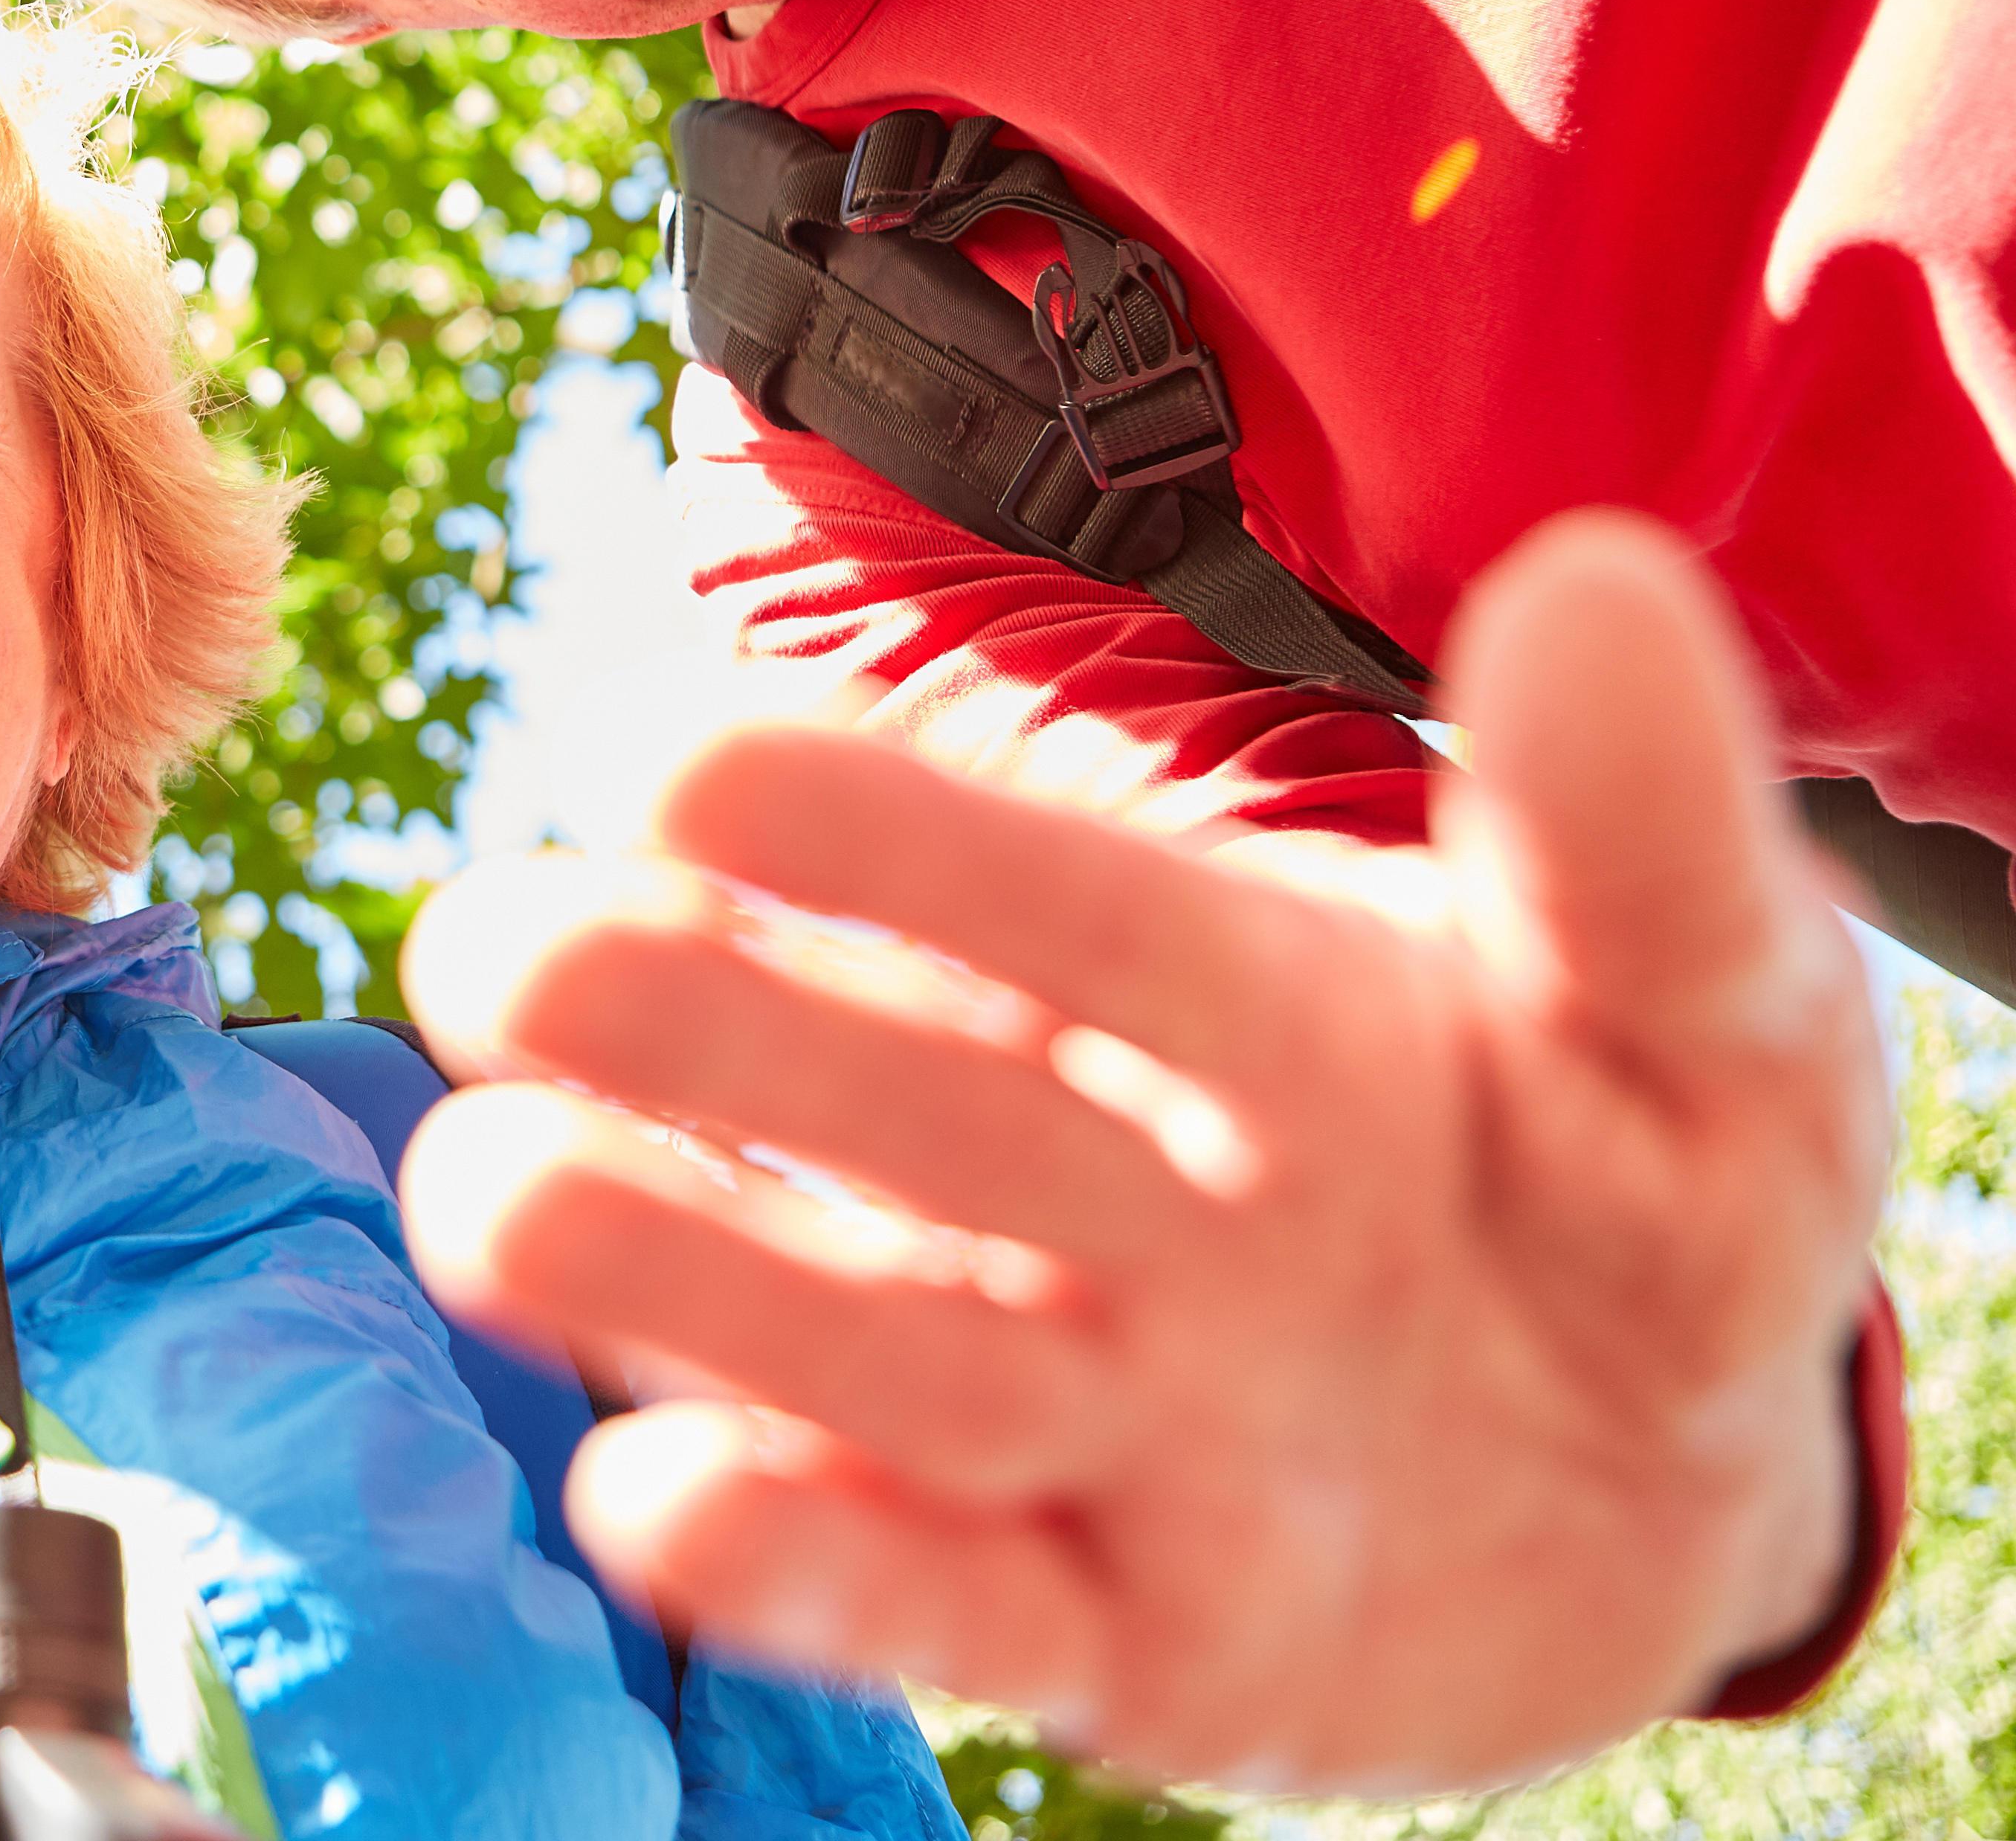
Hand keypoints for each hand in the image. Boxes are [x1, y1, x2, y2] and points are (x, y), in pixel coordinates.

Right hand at [398, 510, 1886, 1789]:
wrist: (1669, 1486)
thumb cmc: (1650, 1199)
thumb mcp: (1718, 1021)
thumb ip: (1645, 839)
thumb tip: (1596, 577)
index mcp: (1244, 1011)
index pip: (1060, 904)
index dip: (887, 831)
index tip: (687, 764)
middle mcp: (1116, 1200)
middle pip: (902, 1106)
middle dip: (696, 1023)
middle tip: (500, 953)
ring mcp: (1096, 1417)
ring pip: (868, 1344)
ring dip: (675, 1270)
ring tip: (489, 1202)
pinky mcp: (1113, 1631)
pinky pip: (946, 1601)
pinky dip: (810, 1564)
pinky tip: (662, 1500)